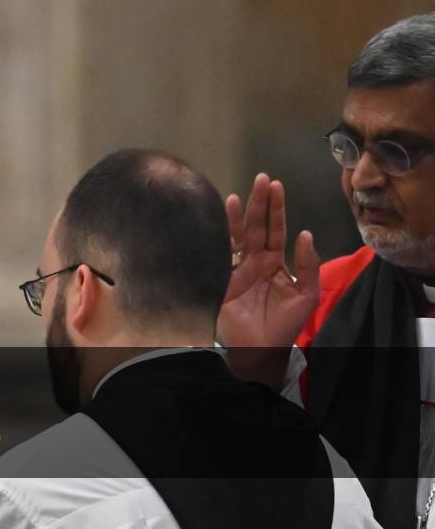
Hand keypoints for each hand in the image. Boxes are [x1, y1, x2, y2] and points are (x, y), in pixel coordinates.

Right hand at [218, 174, 319, 385]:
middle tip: (262, 179)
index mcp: (275, 261)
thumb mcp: (306, 294)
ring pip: (239, 235)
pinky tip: (224, 218)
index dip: (276, 208)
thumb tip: (305, 234)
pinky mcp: (222, 278)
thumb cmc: (284, 324)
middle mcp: (254, 259)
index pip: (275, 229)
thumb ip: (308, 264)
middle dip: (260, 203)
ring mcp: (236, 268)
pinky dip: (223, 235)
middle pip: (257, 226)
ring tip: (244, 193)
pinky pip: (222, 253)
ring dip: (241, 215)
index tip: (276, 186)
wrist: (261, 349)